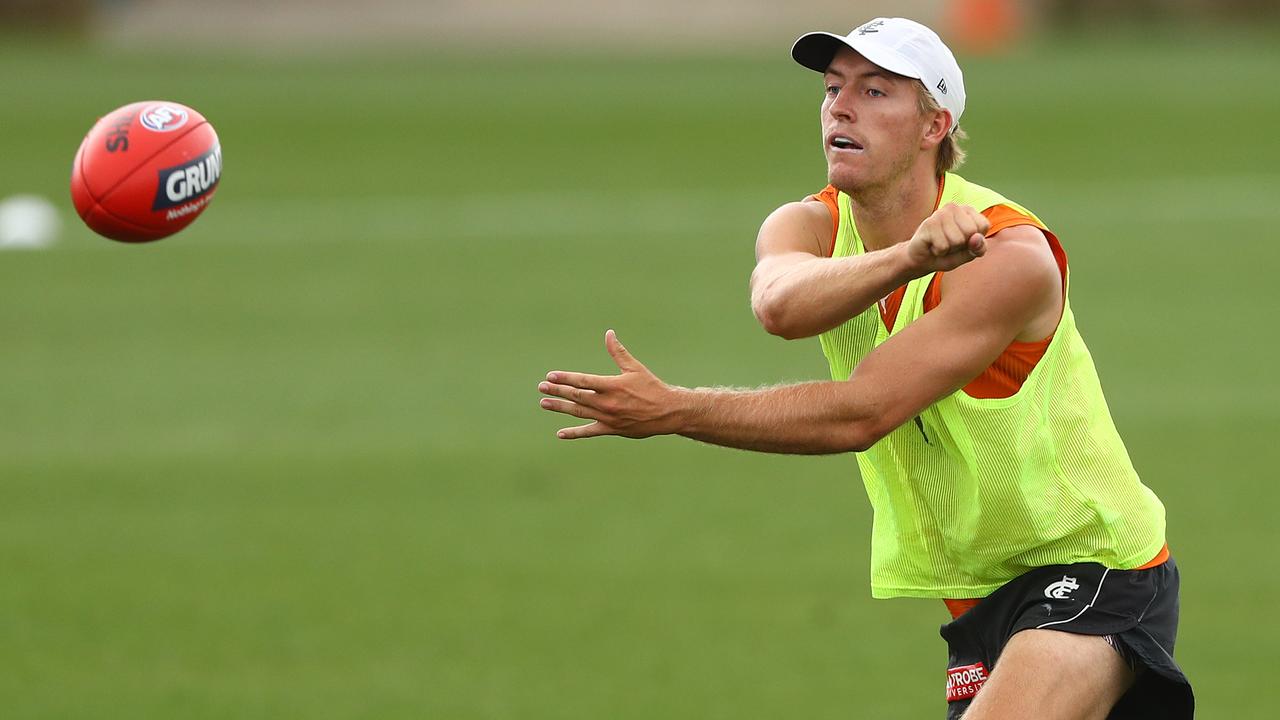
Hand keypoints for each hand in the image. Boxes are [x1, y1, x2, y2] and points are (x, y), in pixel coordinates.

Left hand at [539, 330, 683, 439]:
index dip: (565, 378)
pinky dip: (574, 433)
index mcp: (612, 386)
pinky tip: (560, 433)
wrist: (668, 412)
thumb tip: (608, 333)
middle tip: (541, 387)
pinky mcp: (612, 430)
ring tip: (544, 403)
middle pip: (576, 396)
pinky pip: (589, 432)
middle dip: (557, 391)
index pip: (583, 381)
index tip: (550, 376)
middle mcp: (608, 403)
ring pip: (579, 412)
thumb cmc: (652, 387)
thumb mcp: (635, 368)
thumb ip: (618, 352)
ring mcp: (608, 418)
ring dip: (560, 408)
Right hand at [905, 203, 989, 273]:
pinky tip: (933, 245)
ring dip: (949, 249)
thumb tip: (976, 238)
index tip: (964, 242)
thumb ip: (978, 248)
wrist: (922, 260)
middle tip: (950, 244)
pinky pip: (943, 246)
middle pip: (970, 231)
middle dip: (961, 244)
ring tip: (941, 244)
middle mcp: (954, 207)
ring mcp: (940, 213)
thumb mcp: (969, 254)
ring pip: (957, 240)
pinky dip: (939, 251)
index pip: (983, 225)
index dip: (975, 240)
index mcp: (968, 211)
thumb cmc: (948, 254)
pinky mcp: (928, 223)